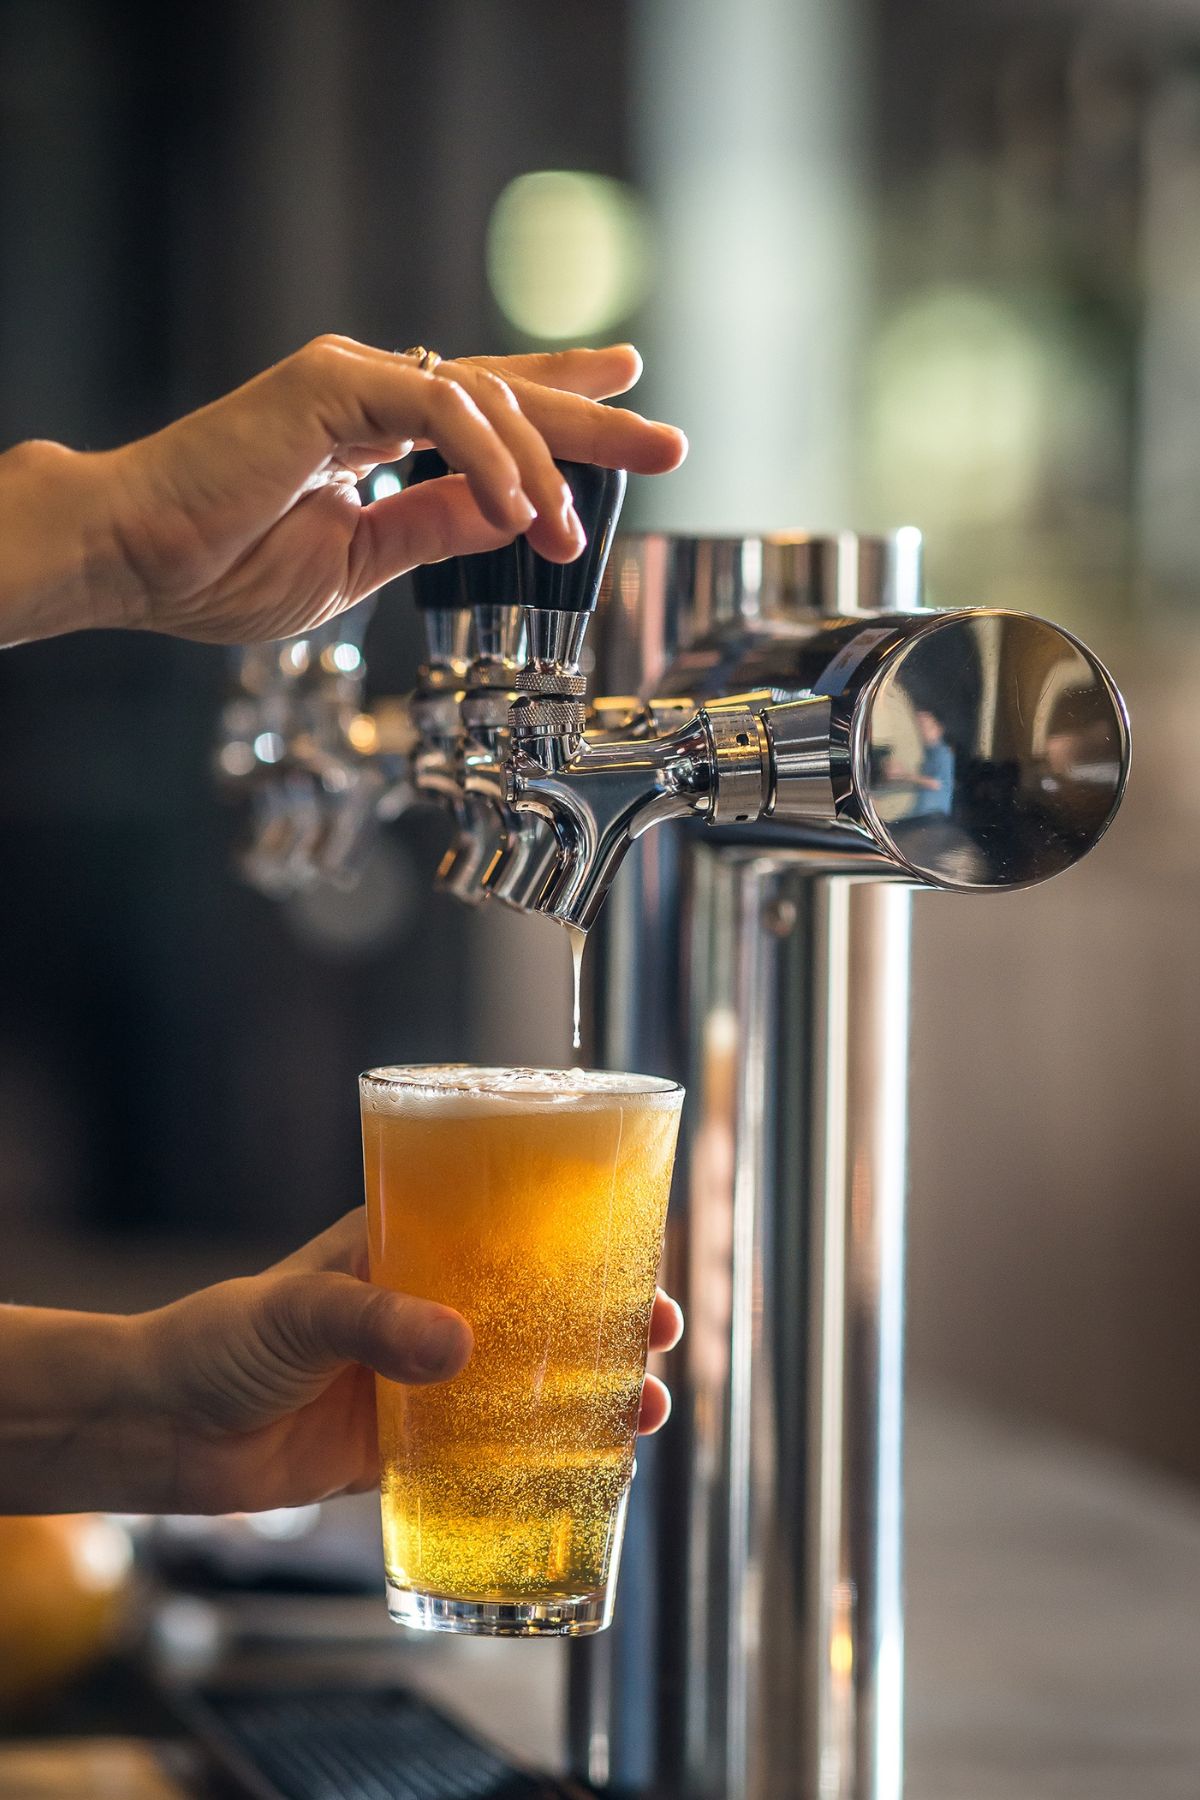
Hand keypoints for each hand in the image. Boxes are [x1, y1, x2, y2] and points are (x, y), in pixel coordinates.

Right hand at [0, 338, 685, 647]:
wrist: (138, 562)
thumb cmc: (224, 569)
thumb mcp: (363, 560)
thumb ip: (434, 526)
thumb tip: (510, 512)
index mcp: (379, 431)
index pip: (487, 405)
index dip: (559, 397)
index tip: (629, 392)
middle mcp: (371, 391)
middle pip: (507, 391)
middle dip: (592, 417)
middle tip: (671, 440)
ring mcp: (351, 378)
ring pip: (483, 401)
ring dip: (540, 469)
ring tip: (570, 532)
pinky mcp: (329, 383)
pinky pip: (436, 409)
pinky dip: (486, 459)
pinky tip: (518, 509)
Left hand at [0, 1210, 683, 1515]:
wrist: (160, 1428)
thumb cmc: (219, 1339)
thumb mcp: (300, 1310)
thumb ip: (376, 1323)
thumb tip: (461, 1348)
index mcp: (409, 1250)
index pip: (513, 1232)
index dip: (583, 1243)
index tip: (640, 1255)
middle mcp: (427, 1310)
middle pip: (541, 1309)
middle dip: (610, 1321)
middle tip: (660, 1338)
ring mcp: (420, 1382)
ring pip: (528, 1383)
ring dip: (591, 1395)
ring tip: (645, 1413)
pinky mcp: (404, 1450)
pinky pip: (486, 1456)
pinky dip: (538, 1464)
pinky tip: (583, 1475)